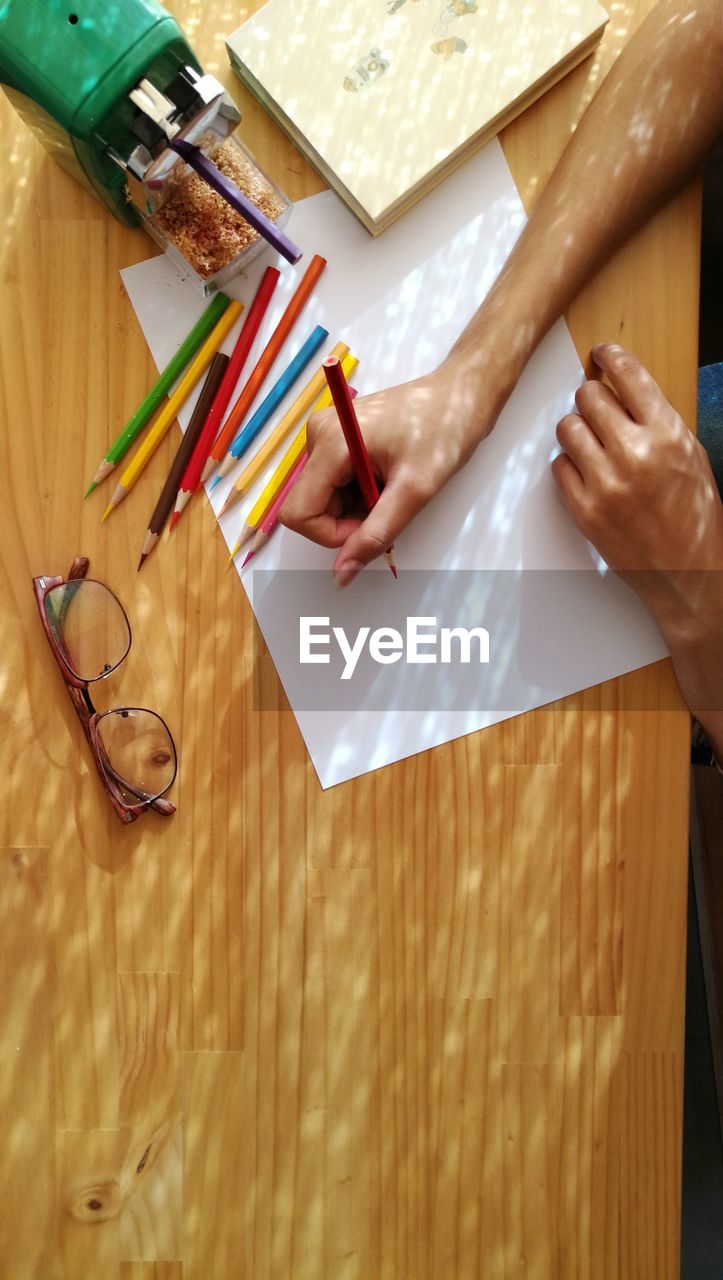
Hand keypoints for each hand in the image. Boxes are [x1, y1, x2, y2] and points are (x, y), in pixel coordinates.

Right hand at [280, 355, 505, 586]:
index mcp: (331, 443)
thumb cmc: (444, 431)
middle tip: (391, 503)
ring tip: (394, 485)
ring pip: (326, 498)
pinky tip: (388, 477)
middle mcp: (319, 435)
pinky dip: (360, 493)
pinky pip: (335, 483)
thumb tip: (343, 574)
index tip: (371, 526)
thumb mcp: (414, 491)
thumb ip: (375, 535)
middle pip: (311, 506)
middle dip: (349, 519)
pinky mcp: (337, 437)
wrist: (460, 394)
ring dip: (358, 506)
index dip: (332, 535)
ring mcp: (326, 434)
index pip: (299, 513)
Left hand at [552, 342, 722, 743]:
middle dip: (591, 397)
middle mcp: (635, 454)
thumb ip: (659, 421)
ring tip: (592, 443)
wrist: (686, 572)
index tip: (602, 355)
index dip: (610, 358)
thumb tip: (628, 389)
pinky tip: (587, 472)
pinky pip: (558, 466)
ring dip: (576, 429)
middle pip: (588, 396)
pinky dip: (569, 465)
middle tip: (596, 407)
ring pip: (567, 428)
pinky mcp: (584, 509)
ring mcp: (605, 483)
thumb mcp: (691, 457)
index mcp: (668, 435)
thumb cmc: (694, 517)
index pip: (629, 375)